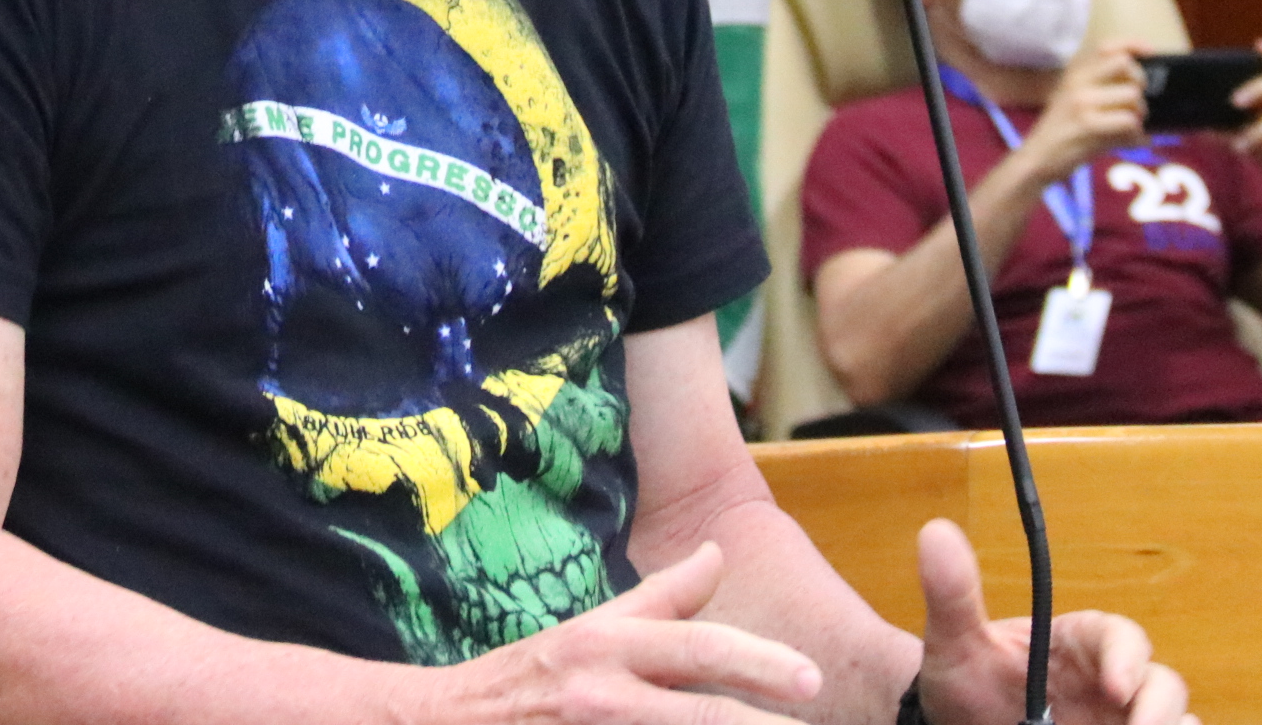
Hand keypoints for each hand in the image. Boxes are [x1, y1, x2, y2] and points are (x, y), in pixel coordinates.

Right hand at [441, 542, 821, 723]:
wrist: (449, 724)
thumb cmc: (532, 676)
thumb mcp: (593, 627)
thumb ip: (662, 598)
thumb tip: (718, 552)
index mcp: (609, 644)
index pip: (698, 648)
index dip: (759, 663)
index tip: (812, 679)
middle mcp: (604, 694)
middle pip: (701, 714)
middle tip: (812, 709)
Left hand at [915, 520, 1194, 724]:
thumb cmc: (965, 685)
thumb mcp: (955, 646)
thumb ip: (953, 596)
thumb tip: (935, 531)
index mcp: (1080, 644)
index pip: (1120, 637)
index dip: (1127, 658)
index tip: (1115, 686)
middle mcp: (1112, 682)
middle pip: (1163, 685)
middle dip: (1161, 708)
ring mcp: (1119, 717)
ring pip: (1175, 720)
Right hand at [1016, 44, 1148, 183]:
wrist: (1037, 160)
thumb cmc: (1063, 132)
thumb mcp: (1074, 101)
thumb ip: (1101, 88)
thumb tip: (1142, 88)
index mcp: (1074, 74)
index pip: (1106, 46)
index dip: (1132, 44)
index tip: (1150, 52)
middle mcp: (1076, 82)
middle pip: (1125, 64)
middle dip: (1140, 84)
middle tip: (1135, 104)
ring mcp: (1082, 102)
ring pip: (1133, 96)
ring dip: (1140, 116)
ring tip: (1131, 129)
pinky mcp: (1089, 125)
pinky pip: (1130, 122)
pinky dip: (1137, 137)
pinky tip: (1129, 143)